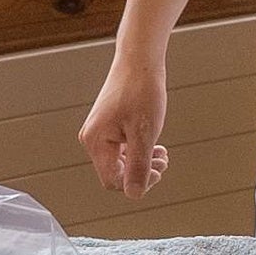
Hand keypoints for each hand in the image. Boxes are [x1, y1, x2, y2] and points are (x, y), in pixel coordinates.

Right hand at [81, 53, 171, 197]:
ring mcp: (100, 131)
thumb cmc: (141, 92)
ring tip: (162, 155)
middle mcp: (92, 139)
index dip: (136, 183)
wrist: (139, 60)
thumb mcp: (144, 133)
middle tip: (163, 163)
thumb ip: (138, 166)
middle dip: (141, 173)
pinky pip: (121, 148)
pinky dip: (139, 150)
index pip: (112, 181)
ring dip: (143, 162)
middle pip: (115, 173)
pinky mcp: (108, 125)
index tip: (157, 172)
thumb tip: (134, 194)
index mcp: (96, 142)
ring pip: (120, 161)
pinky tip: (155, 146)